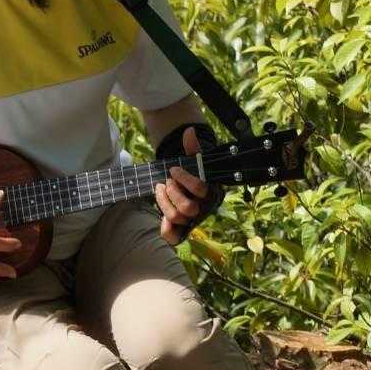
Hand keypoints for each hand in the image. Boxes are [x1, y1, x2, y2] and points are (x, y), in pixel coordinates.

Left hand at [154, 125, 213, 245]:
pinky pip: (174, 238)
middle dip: (173, 192)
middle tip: (166, 181)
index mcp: (211, 193)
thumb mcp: (195, 161)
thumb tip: (188, 131)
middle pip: (187, 208)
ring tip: (160, 188)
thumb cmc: (194, 174)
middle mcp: (203, 209)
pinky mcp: (181, 229)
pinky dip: (166, 230)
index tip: (173, 169)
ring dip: (163, 202)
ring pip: (176, 218)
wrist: (192, 188)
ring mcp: (192, 221)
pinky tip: (161, 218)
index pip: (200, 189)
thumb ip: (192, 148)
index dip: (184, 179)